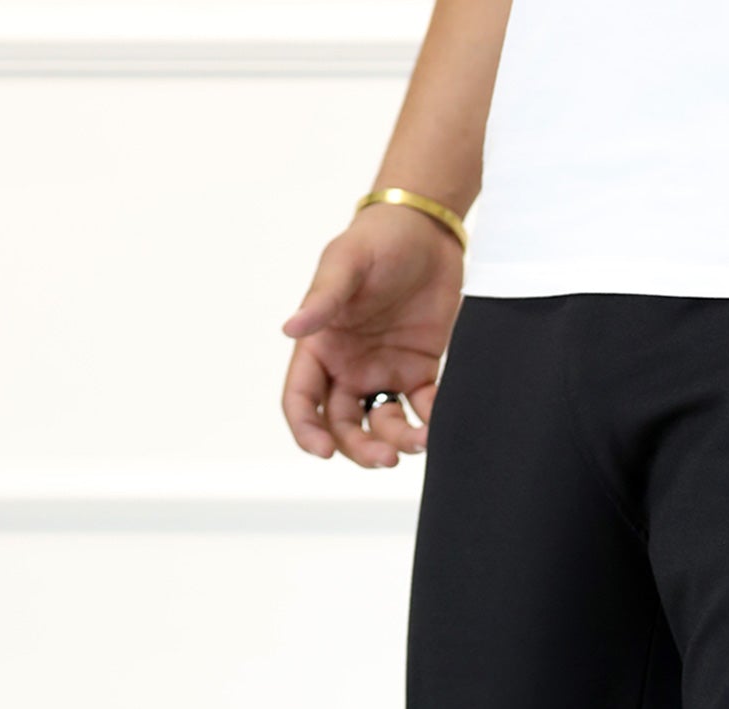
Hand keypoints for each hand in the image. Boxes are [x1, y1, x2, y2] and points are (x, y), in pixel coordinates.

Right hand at [281, 204, 463, 467]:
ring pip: (382, 426)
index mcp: (320, 347)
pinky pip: (421, 410)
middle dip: (360, 448)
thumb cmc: (376, 241)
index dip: (307, 430)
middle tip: (386, 457)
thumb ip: (322, 300)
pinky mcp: (418, 372)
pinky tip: (438, 423)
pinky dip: (430, 422)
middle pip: (343, 426)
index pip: (302, 400)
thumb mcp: (345, 264)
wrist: (426, 231)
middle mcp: (348, 367)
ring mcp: (384, 373)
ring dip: (397, 442)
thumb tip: (290, 329)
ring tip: (420, 442)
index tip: (323, 451)